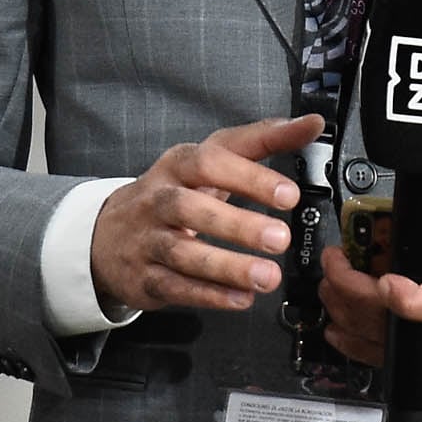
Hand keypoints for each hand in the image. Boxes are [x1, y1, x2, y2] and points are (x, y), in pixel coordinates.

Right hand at [92, 114, 321, 314]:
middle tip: (281, 238)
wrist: (108, 234)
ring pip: (183, 253)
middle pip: (190, 208)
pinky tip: (241, 298)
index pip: (210, 162)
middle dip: (238, 225)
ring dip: (228, 266)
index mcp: (178, 165)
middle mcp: (158, 200)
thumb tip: (312, 124)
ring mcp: (148, 240)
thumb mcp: (210, 159)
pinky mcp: (144, 277)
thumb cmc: (173, 192)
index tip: (288, 194)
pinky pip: (176, 288)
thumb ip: (262, 141)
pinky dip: (210, 295)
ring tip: (268, 276)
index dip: (248, 177)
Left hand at [318, 166, 421, 394]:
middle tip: (334, 268)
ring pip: (394, 351)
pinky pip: (405, 366)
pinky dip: (368, 348)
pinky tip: (345, 329)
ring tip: (331, 293)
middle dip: (353, 296)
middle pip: (399, 327)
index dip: (397, 295)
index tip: (376, 274)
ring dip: (352, 322)